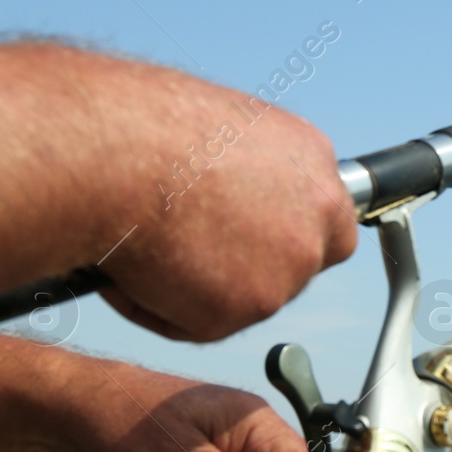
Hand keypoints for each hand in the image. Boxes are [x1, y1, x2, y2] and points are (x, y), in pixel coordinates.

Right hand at [81, 50, 359, 341]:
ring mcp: (290, 267)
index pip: (327, 218)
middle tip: (189, 252)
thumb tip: (229, 196)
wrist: (123, 154)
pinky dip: (155, 307)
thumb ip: (248, 171)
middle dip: (249, 269)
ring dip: (194, 286)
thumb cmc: (149, 127)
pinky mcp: (249, 307)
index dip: (289, 235)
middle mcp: (317, 216)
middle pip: (296, 264)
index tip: (254, 239)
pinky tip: (133, 266)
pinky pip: (193, 324)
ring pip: (239, 298)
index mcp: (313, 162)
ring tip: (146, 242)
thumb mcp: (223, 130)